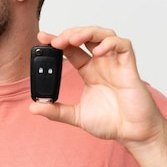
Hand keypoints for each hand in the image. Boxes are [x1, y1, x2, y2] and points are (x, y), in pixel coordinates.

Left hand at [29, 27, 165, 146]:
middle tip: (56, 41)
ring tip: (72, 39)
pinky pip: (123, 45)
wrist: (133, 134)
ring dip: (87, 32)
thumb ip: (56, 111)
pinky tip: (98, 50)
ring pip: (104, 34)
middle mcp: (102, 63)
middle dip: (70, 34)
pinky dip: (110, 43)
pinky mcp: (129, 67)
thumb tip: (33, 108)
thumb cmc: (112, 122)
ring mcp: (115, 63)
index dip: (57, 41)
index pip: (72, 48)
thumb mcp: (76, 116)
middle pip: (86, 36)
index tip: (42, 37)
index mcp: (89, 71)